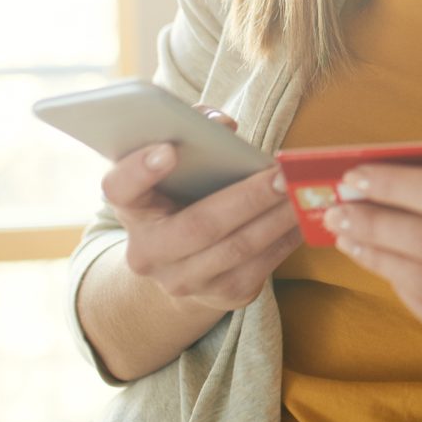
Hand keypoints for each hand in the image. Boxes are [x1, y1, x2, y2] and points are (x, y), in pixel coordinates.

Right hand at [97, 105, 302, 313]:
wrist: (184, 265)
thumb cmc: (183, 198)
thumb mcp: (173, 171)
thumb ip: (191, 137)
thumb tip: (222, 124)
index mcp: (131, 210)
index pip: (119, 189)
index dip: (140, 170)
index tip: (169, 149)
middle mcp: (148, 253)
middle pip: (199, 225)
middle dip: (247, 198)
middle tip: (281, 174)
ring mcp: (183, 281)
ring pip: (237, 248)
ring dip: (276, 218)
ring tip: (300, 191)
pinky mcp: (223, 296)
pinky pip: (260, 267)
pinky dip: (286, 238)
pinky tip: (303, 215)